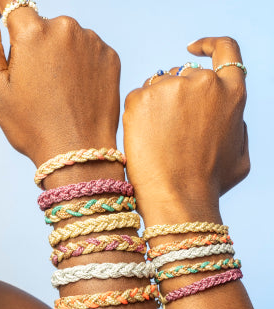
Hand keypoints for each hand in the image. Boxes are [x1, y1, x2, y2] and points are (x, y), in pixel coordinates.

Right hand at [0, 1, 120, 166]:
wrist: (78, 152)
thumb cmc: (31, 125)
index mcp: (32, 32)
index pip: (12, 2)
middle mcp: (65, 27)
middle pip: (38, 24)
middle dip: (29, 44)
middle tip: (28, 82)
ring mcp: (91, 41)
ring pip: (63, 37)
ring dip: (55, 54)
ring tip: (53, 91)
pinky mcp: (110, 56)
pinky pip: (86, 50)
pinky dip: (77, 64)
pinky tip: (72, 91)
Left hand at [123, 37, 248, 222]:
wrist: (178, 196)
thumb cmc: (209, 182)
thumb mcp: (239, 154)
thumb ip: (234, 126)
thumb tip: (224, 114)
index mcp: (231, 92)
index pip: (225, 50)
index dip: (208, 46)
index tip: (193, 48)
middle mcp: (203, 82)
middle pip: (183, 75)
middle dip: (176, 95)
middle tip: (168, 130)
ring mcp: (170, 87)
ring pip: (157, 86)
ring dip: (155, 105)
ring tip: (157, 140)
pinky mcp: (140, 97)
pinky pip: (136, 98)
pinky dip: (136, 115)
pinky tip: (143, 139)